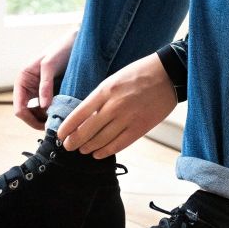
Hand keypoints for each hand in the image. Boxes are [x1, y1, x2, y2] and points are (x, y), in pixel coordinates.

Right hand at [14, 27, 76, 129]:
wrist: (76, 43)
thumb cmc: (60, 49)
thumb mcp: (50, 65)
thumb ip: (45, 85)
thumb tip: (43, 106)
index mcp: (22, 81)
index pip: (19, 109)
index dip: (30, 120)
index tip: (47, 125)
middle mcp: (28, 88)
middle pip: (28, 115)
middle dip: (40, 122)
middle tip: (57, 125)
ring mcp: (39, 92)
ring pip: (39, 115)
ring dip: (48, 119)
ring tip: (62, 119)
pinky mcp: (50, 93)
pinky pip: (49, 109)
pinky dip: (55, 113)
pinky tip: (65, 113)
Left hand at [57, 53, 177, 159]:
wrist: (168, 73)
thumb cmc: (139, 73)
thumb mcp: (114, 79)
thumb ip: (100, 97)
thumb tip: (85, 117)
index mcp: (105, 90)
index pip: (79, 113)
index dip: (67, 127)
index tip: (60, 135)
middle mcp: (114, 106)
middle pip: (87, 131)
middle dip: (74, 141)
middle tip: (68, 146)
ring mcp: (128, 118)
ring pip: (101, 140)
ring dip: (88, 148)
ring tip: (82, 150)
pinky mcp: (141, 128)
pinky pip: (119, 145)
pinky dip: (105, 151)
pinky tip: (98, 154)